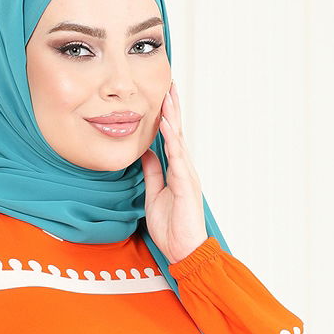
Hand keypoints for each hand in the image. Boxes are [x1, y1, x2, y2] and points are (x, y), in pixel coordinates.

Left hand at [141, 80, 207, 263]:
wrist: (183, 250)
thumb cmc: (172, 227)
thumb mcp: (154, 195)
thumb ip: (152, 173)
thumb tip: (146, 153)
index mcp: (176, 171)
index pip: (170, 138)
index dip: (166, 117)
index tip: (161, 96)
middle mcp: (184, 169)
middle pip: (177, 132)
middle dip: (172, 108)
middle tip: (168, 83)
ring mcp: (187, 175)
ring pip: (178, 140)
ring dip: (172, 117)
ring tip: (167, 95)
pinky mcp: (186, 185)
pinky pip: (177, 158)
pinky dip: (171, 140)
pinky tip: (165, 125)